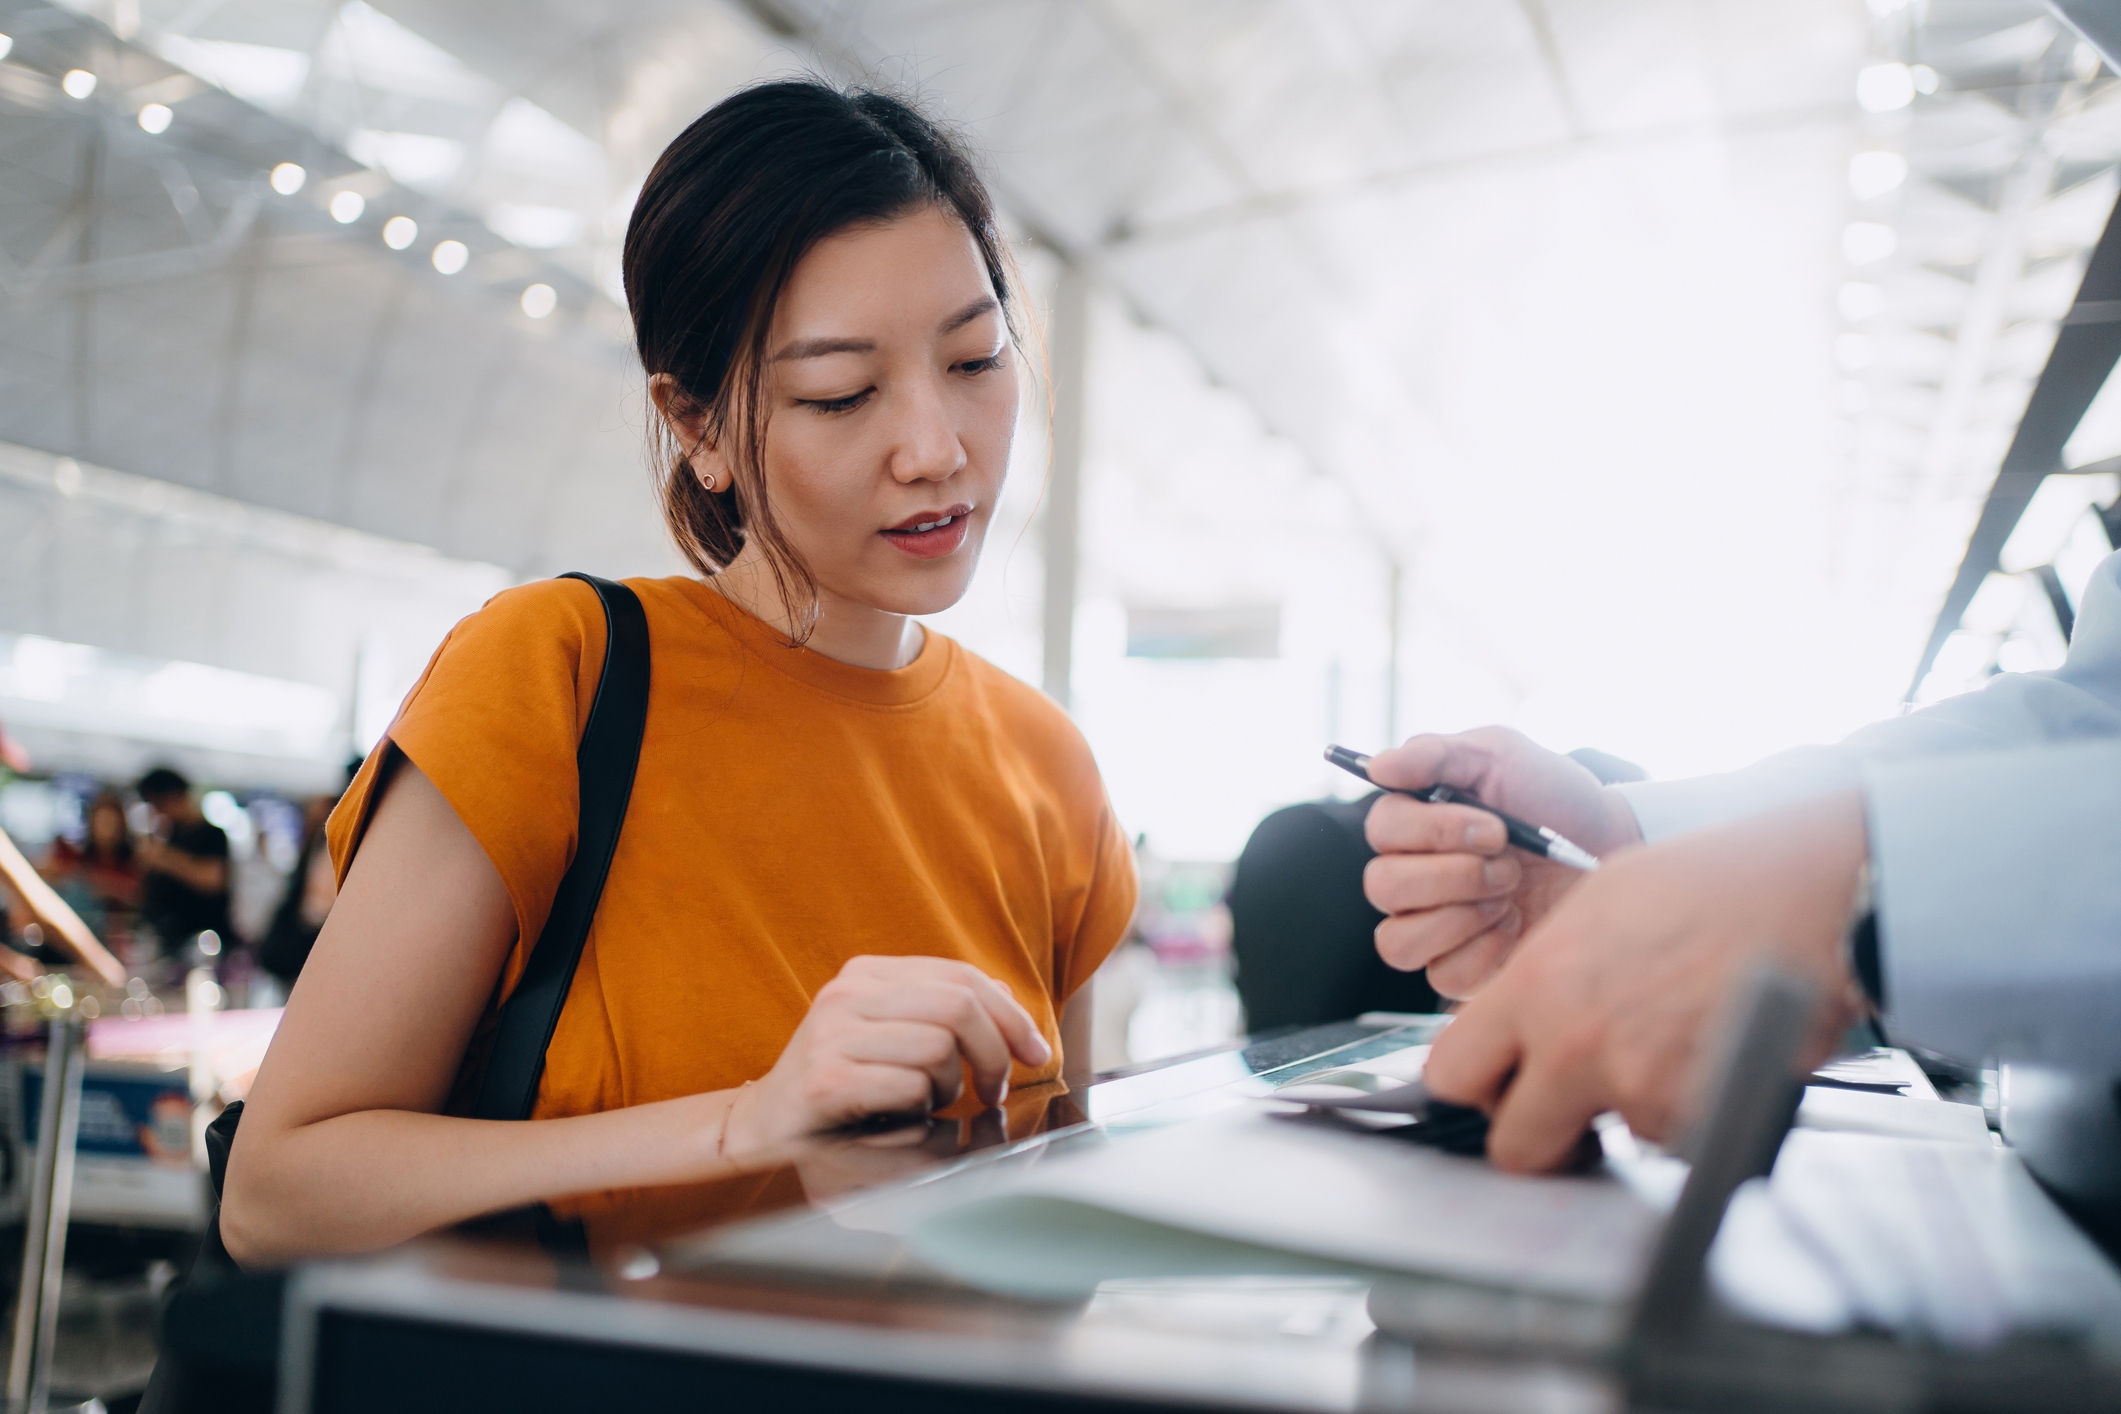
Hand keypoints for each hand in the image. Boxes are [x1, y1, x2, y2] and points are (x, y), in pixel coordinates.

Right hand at [729, 955, 1051, 1159]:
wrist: (766, 1125)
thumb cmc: (839, 1080)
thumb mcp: (889, 1032)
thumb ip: (940, 1009)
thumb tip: (1004, 994)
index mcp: (867, 974)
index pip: (961, 976)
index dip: (1011, 1013)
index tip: (1034, 1050)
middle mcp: (847, 994)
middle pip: (958, 1006)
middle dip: (995, 1052)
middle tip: (995, 1089)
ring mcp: (832, 1035)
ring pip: (939, 1048)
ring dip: (951, 1087)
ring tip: (930, 1102)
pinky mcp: (826, 1080)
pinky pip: (910, 1088)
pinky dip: (922, 1109)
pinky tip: (902, 1116)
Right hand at [1362, 727, 1642, 996]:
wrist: (1611, 848)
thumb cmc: (1554, 799)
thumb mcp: (1501, 756)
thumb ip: (1436, 753)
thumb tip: (1377, 766)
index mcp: (1414, 823)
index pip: (1382, 830)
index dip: (1434, 832)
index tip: (1495, 828)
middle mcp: (1411, 876)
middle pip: (1383, 887)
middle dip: (1455, 875)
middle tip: (1509, 864)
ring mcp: (1432, 926)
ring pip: (1398, 941)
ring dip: (1460, 916)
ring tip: (1509, 895)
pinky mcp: (1460, 969)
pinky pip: (1443, 975)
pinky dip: (1484, 951)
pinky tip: (1514, 925)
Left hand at [1421, 791, 1869, 1171]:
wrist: (1809, 892)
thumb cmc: (1712, 885)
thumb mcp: (1593, 908)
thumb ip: (1543, 977)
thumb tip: (1518, 1021)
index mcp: (1534, 986)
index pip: (1451, 1074)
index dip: (1476, 1088)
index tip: (1500, 1087)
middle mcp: (1574, 1044)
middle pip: (1514, 1148)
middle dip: (1542, 1137)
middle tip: (1571, 1112)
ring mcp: (1637, 1087)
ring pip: (1611, 1141)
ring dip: (1632, 1114)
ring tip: (1674, 1048)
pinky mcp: (1699, 1115)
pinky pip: (1676, 1140)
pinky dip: (1690, 1114)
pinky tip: (1711, 1056)